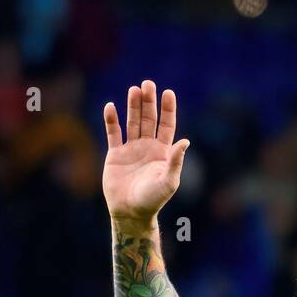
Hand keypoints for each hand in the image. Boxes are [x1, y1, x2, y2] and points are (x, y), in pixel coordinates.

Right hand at [103, 81, 189, 224]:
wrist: (131, 213)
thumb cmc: (153, 200)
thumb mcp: (168, 181)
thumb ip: (176, 161)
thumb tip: (186, 141)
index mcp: (162, 152)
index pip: (166, 125)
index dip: (168, 109)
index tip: (168, 93)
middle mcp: (147, 147)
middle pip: (148, 119)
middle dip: (149, 102)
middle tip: (148, 84)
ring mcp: (130, 149)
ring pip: (132, 122)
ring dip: (133, 106)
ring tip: (134, 89)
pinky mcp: (115, 155)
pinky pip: (113, 133)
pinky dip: (111, 120)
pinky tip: (110, 106)